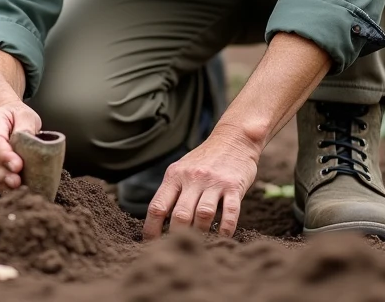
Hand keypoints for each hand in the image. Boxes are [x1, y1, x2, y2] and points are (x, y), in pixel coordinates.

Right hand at [0, 99, 42, 193]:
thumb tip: (28, 144)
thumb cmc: (16, 115)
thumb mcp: (26, 115)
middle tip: (17, 182)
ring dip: (0, 180)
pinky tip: (10, 190)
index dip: (5, 155)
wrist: (4, 113)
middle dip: (2, 173)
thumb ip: (26, 128)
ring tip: (15, 189)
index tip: (18, 166)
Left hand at [142, 125, 259, 239]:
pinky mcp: (234, 186)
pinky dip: (226, 228)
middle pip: (179, 215)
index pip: (157, 206)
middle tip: (178, 247)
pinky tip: (223, 236)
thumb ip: (172, 192)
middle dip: (176, 235)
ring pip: (203, 215)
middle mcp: (192, 178)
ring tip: (200, 244)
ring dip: (201, 233)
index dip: (152, 229)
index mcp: (175, 175)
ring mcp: (214, 182)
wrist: (233, 138)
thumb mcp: (182, 169)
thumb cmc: (204, 159)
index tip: (151, 244)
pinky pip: (230, 212)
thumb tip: (158, 222)